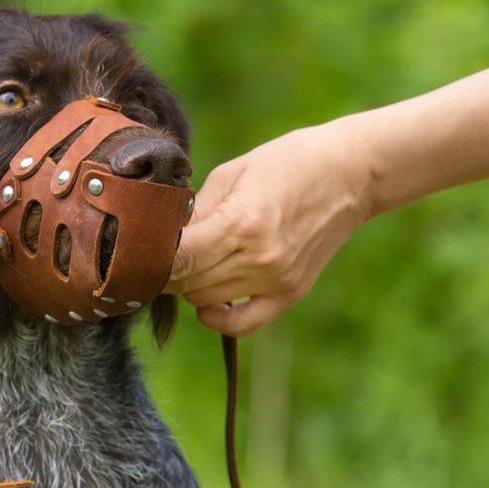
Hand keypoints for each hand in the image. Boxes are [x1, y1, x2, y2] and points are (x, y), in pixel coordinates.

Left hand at [167, 121, 370, 335]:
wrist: (351, 174)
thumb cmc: (287, 162)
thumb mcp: (231, 173)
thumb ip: (195, 211)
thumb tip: (161, 238)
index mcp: (241, 223)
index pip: (179, 258)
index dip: (151, 257)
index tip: (137, 248)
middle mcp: (259, 259)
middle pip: (187, 283)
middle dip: (165, 268)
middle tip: (158, 251)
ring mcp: (276, 280)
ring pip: (205, 301)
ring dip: (188, 285)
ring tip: (189, 260)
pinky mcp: (289, 293)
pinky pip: (241, 325)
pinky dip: (216, 318)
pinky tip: (207, 300)